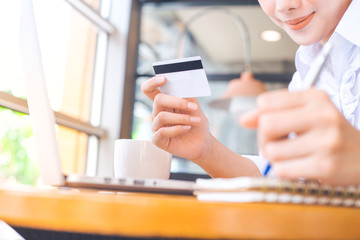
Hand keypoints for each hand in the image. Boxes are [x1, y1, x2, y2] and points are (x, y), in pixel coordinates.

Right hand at [141, 76, 212, 161]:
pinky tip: (187, 128)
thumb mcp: (194, 106)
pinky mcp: (158, 140)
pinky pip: (162, 132)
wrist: (202, 142)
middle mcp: (157, 113)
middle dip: (177, 102)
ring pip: (162, 116)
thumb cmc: (197, 123)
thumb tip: (180, 86)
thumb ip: (186, 96)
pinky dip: (177, 129)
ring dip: (182, 118)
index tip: (164, 78)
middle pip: (158, 100)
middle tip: (193, 107)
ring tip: (195, 121)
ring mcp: (156, 127)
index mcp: (164, 103)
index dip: (152, 82)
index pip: (149, 89)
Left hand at [240, 88, 359, 184]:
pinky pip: (282, 169)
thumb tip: (243, 119)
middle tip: (274, 144)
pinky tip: (297, 167)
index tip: (267, 125)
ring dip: (274, 157)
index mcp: (316, 98)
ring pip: (272, 150)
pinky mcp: (325, 166)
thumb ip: (274, 112)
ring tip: (289, 156)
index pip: (266, 102)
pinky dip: (284, 170)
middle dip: (263, 138)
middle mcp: (323, 115)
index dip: (259, 117)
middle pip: (266, 124)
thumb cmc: (330, 133)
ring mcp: (326, 142)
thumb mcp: (307, 113)